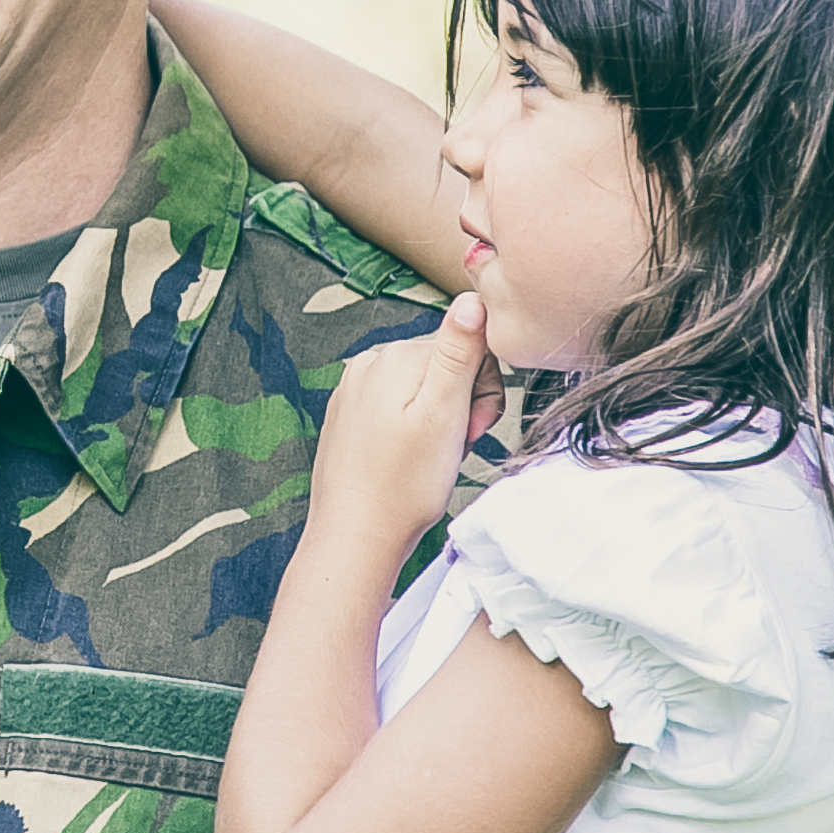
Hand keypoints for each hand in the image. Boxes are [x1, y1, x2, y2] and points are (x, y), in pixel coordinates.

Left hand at [307, 293, 505, 559]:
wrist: (355, 535)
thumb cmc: (403, 484)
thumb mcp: (443, 414)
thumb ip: (458, 352)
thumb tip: (472, 298)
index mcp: (396, 356)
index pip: (469, 345)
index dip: (483, 389)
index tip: (471, 425)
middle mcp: (370, 362)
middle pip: (446, 364)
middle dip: (462, 403)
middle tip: (455, 445)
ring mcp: (355, 387)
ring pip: (424, 387)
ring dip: (441, 418)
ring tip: (432, 455)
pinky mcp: (350, 414)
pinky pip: (398, 406)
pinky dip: (415, 429)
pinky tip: (409, 458)